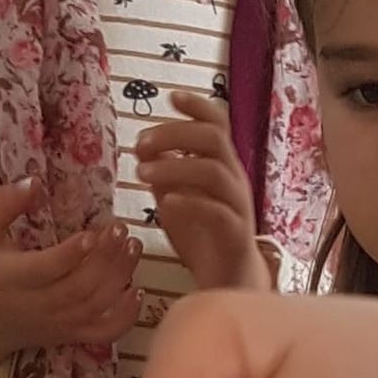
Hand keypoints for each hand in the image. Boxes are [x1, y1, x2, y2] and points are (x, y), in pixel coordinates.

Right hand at [0, 176, 141, 377]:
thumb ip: (3, 204)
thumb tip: (35, 182)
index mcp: (9, 279)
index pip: (44, 270)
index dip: (70, 254)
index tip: (91, 233)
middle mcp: (35, 306)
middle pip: (78, 288)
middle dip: (104, 259)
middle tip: (121, 229)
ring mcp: (56, 324)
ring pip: (95, 307)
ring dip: (119, 277)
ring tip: (132, 246)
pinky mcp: (70, 336)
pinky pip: (103, 333)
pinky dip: (124, 317)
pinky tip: (135, 291)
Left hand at [134, 91, 267, 294]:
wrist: (228, 280)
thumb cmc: (202, 237)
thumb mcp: (176, 198)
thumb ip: (164, 174)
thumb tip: (141, 149)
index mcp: (222, 165)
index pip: (218, 123)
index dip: (197, 106)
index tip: (171, 97)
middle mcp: (234, 179)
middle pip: (213, 139)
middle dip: (174, 134)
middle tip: (140, 144)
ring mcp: (238, 206)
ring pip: (214, 171)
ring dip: (175, 167)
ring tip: (142, 174)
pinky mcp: (235, 234)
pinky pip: (217, 211)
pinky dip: (190, 203)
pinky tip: (165, 204)